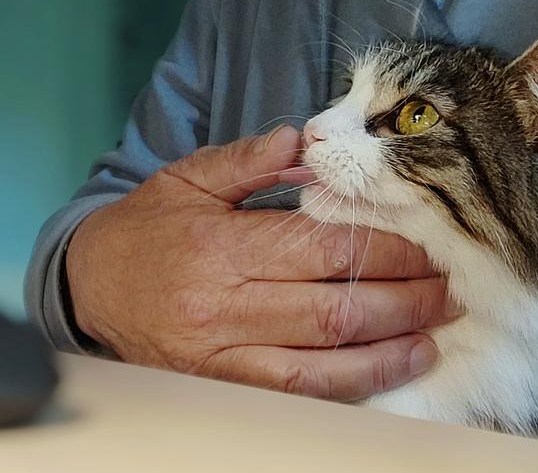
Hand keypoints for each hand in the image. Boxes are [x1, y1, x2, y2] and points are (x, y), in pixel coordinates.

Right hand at [66, 126, 452, 400]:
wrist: (89, 288)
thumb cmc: (147, 229)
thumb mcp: (187, 178)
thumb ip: (249, 160)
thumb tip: (308, 142)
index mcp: (221, 247)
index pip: (323, 250)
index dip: (385, 250)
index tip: (426, 247)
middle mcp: (224, 307)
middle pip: (334, 309)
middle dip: (404, 301)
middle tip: (448, 290)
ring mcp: (223, 356)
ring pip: (323, 364)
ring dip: (389, 351)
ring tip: (434, 334)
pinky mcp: (222, 386)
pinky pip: (296, 396)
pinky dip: (350, 386)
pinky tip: (389, 369)